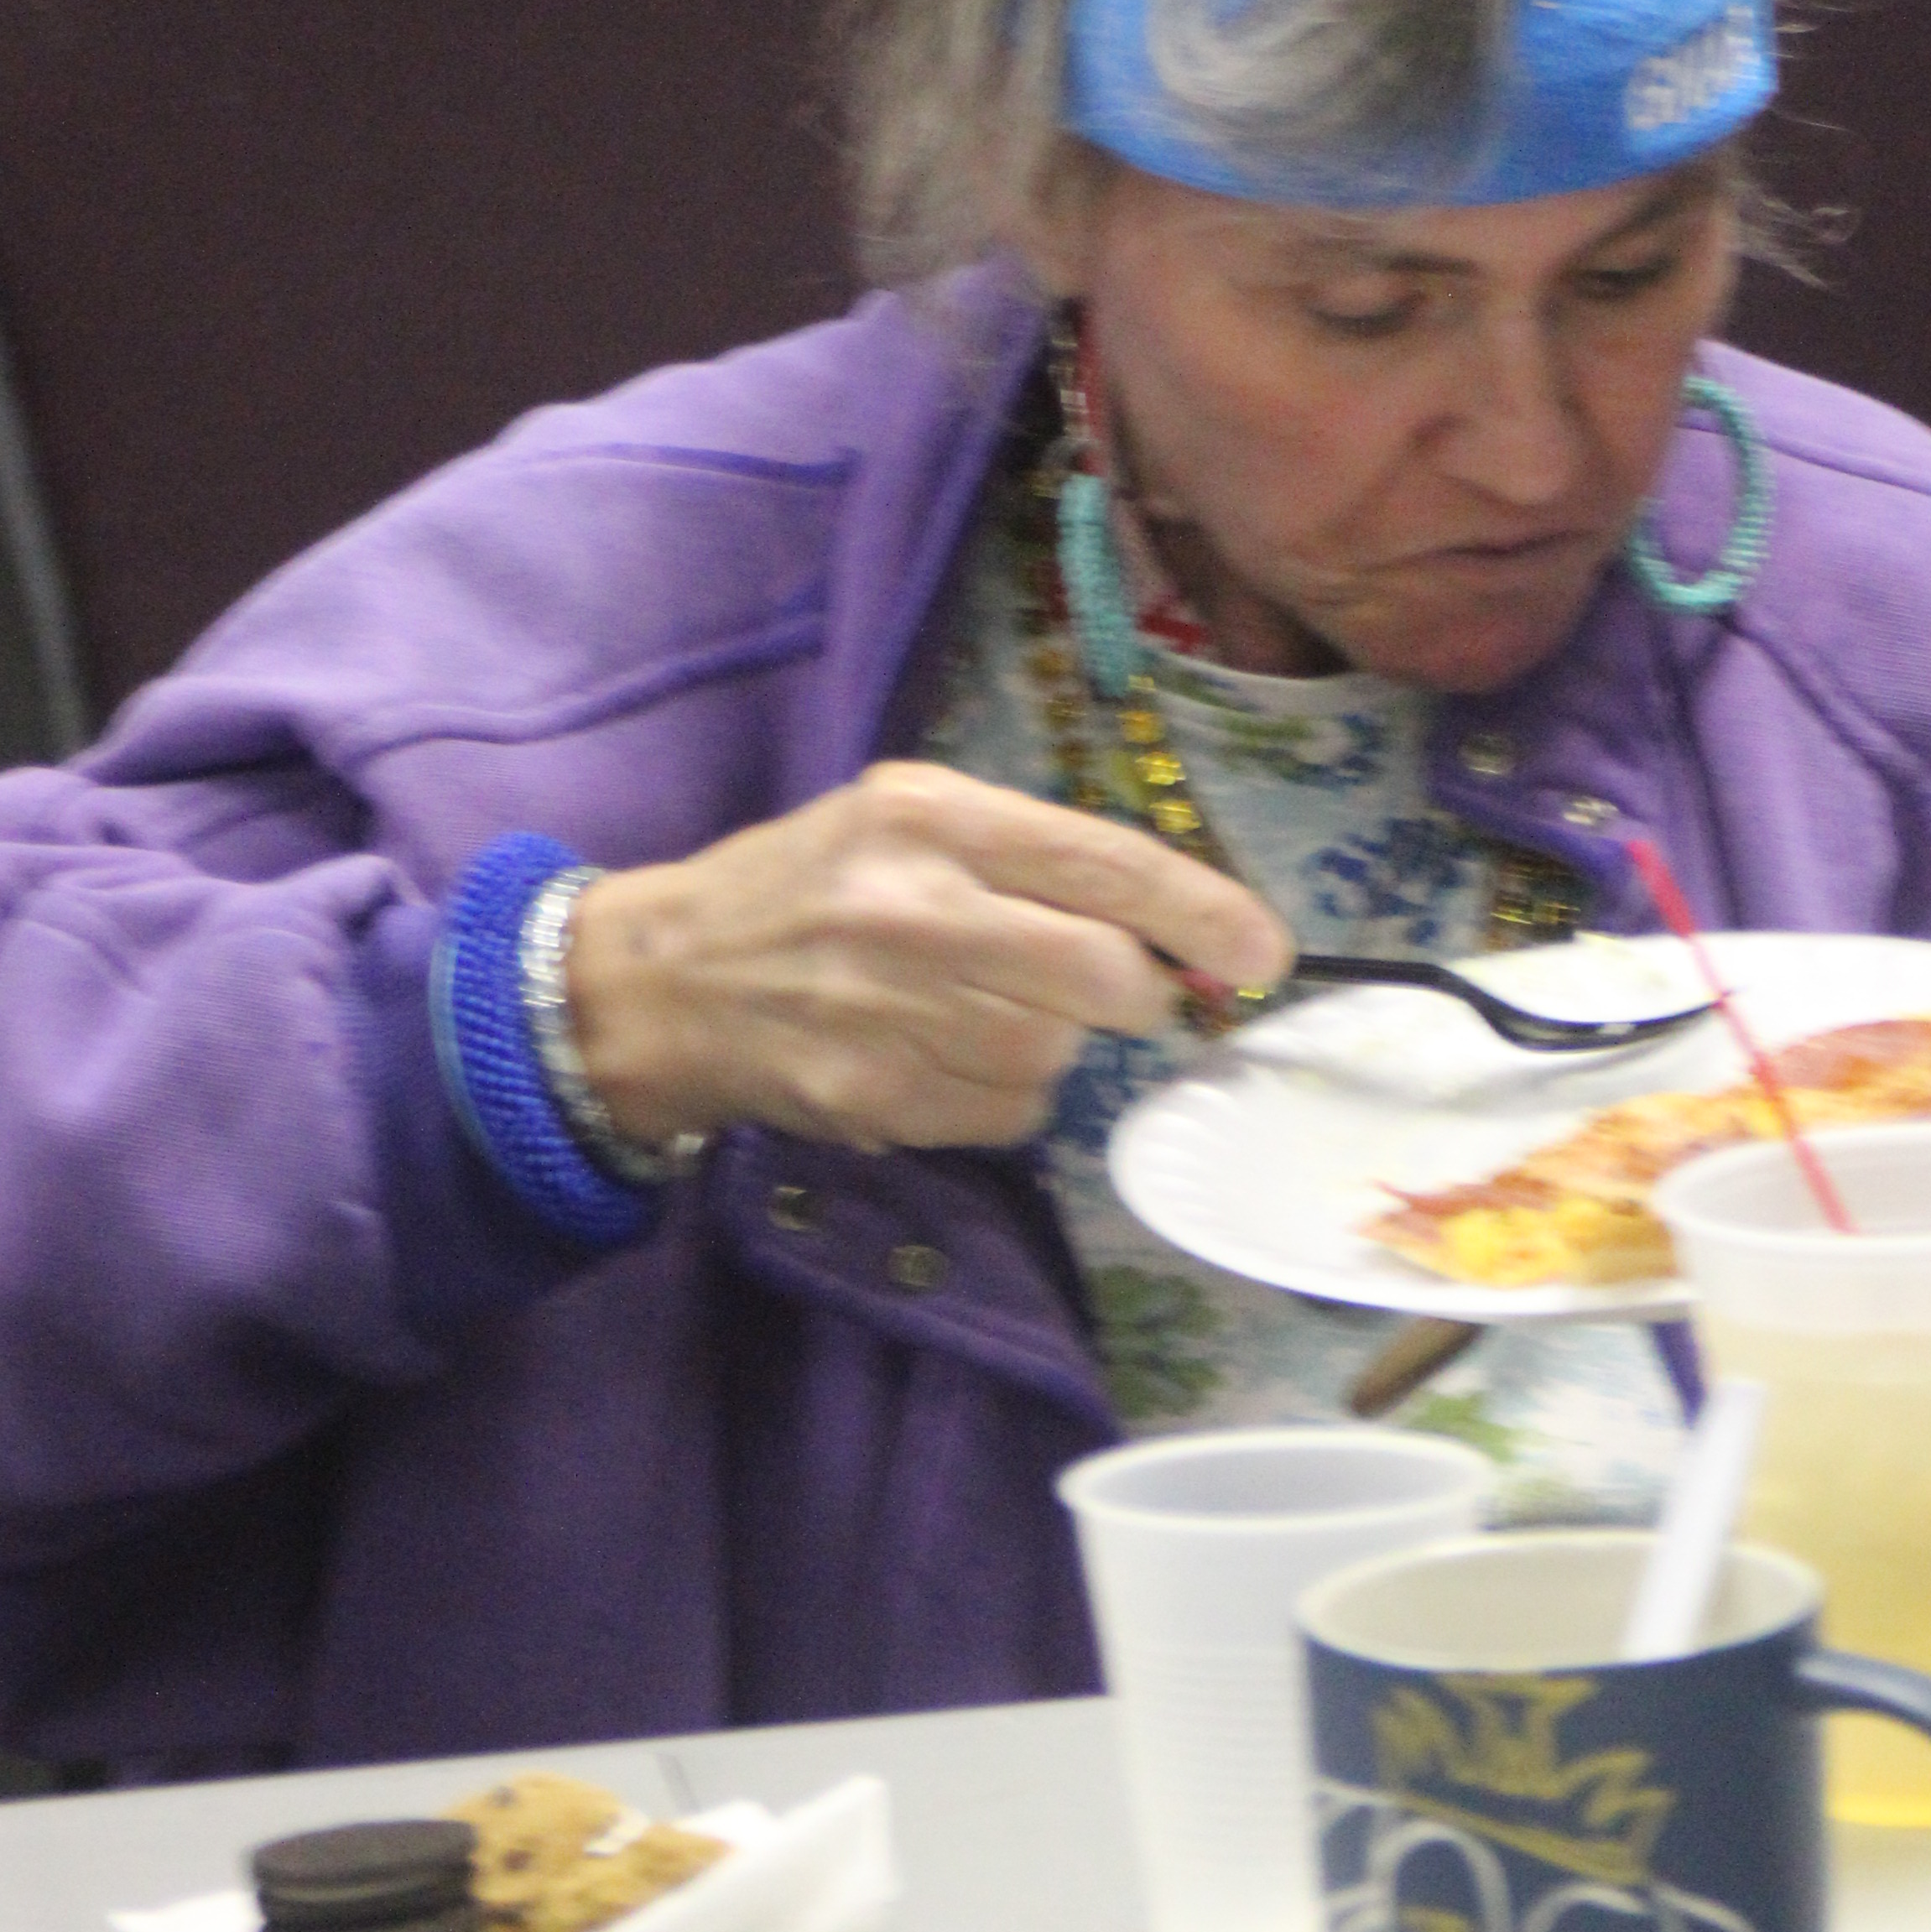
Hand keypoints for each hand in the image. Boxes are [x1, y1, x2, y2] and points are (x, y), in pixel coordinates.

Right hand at [561, 763, 1292, 1155]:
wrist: (664, 980)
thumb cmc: (808, 885)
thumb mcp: (905, 821)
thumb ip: (1034, 859)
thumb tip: (1181, 930)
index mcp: (931, 816)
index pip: (1107, 863)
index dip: (1205, 912)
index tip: (1265, 955)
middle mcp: (915, 906)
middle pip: (1105, 975)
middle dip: (1138, 993)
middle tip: (1118, 989)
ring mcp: (889, 1010)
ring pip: (1059, 1055)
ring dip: (1056, 1045)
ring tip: (983, 1011)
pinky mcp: (874, 1096)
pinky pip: (1009, 1115)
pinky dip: (1005, 1098)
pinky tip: (942, 1058)